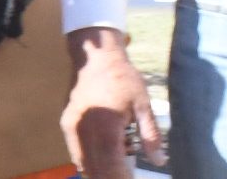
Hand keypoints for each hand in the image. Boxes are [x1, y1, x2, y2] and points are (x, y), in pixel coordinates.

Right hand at [63, 28, 163, 178]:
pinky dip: (89, 161)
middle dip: (110, 176)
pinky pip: (76, 152)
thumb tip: (159, 161)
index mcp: (106, 125)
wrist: (97, 58)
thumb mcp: (144, 105)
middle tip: (125, 175)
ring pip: (84, 162)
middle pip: (95, 167)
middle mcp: (85, 128)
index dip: (120, 176)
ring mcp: (72, 127)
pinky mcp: (67, 124)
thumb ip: (150, 135)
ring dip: (100, 170)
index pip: (111, 163)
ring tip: (118, 167)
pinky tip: (103, 159)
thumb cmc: (124, 79)